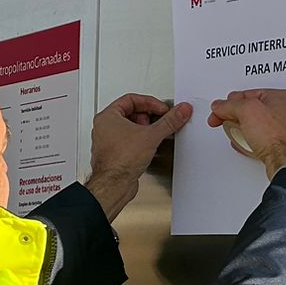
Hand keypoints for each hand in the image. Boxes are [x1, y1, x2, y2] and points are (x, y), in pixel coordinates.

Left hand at [86, 94, 192, 219]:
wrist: (113, 185)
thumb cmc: (119, 161)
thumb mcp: (151, 136)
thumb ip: (169, 121)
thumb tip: (181, 111)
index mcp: (107, 117)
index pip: (131, 99)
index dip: (150, 102)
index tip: (162, 109)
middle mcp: (105, 128)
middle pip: (130, 112)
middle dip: (148, 115)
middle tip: (159, 120)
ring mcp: (108, 141)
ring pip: (129, 128)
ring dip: (144, 129)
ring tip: (154, 134)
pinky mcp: (114, 154)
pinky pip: (129, 141)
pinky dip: (140, 141)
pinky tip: (148, 147)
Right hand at [209, 89, 285, 177]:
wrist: (285, 162)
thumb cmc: (276, 136)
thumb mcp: (246, 111)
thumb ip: (229, 105)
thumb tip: (219, 106)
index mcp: (281, 97)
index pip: (248, 93)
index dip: (231, 101)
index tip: (220, 109)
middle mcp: (285, 111)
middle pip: (251, 109)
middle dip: (235, 116)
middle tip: (224, 120)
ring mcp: (283, 129)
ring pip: (255, 125)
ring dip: (241, 129)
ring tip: (235, 133)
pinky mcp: (279, 145)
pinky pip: (260, 139)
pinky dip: (249, 141)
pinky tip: (244, 144)